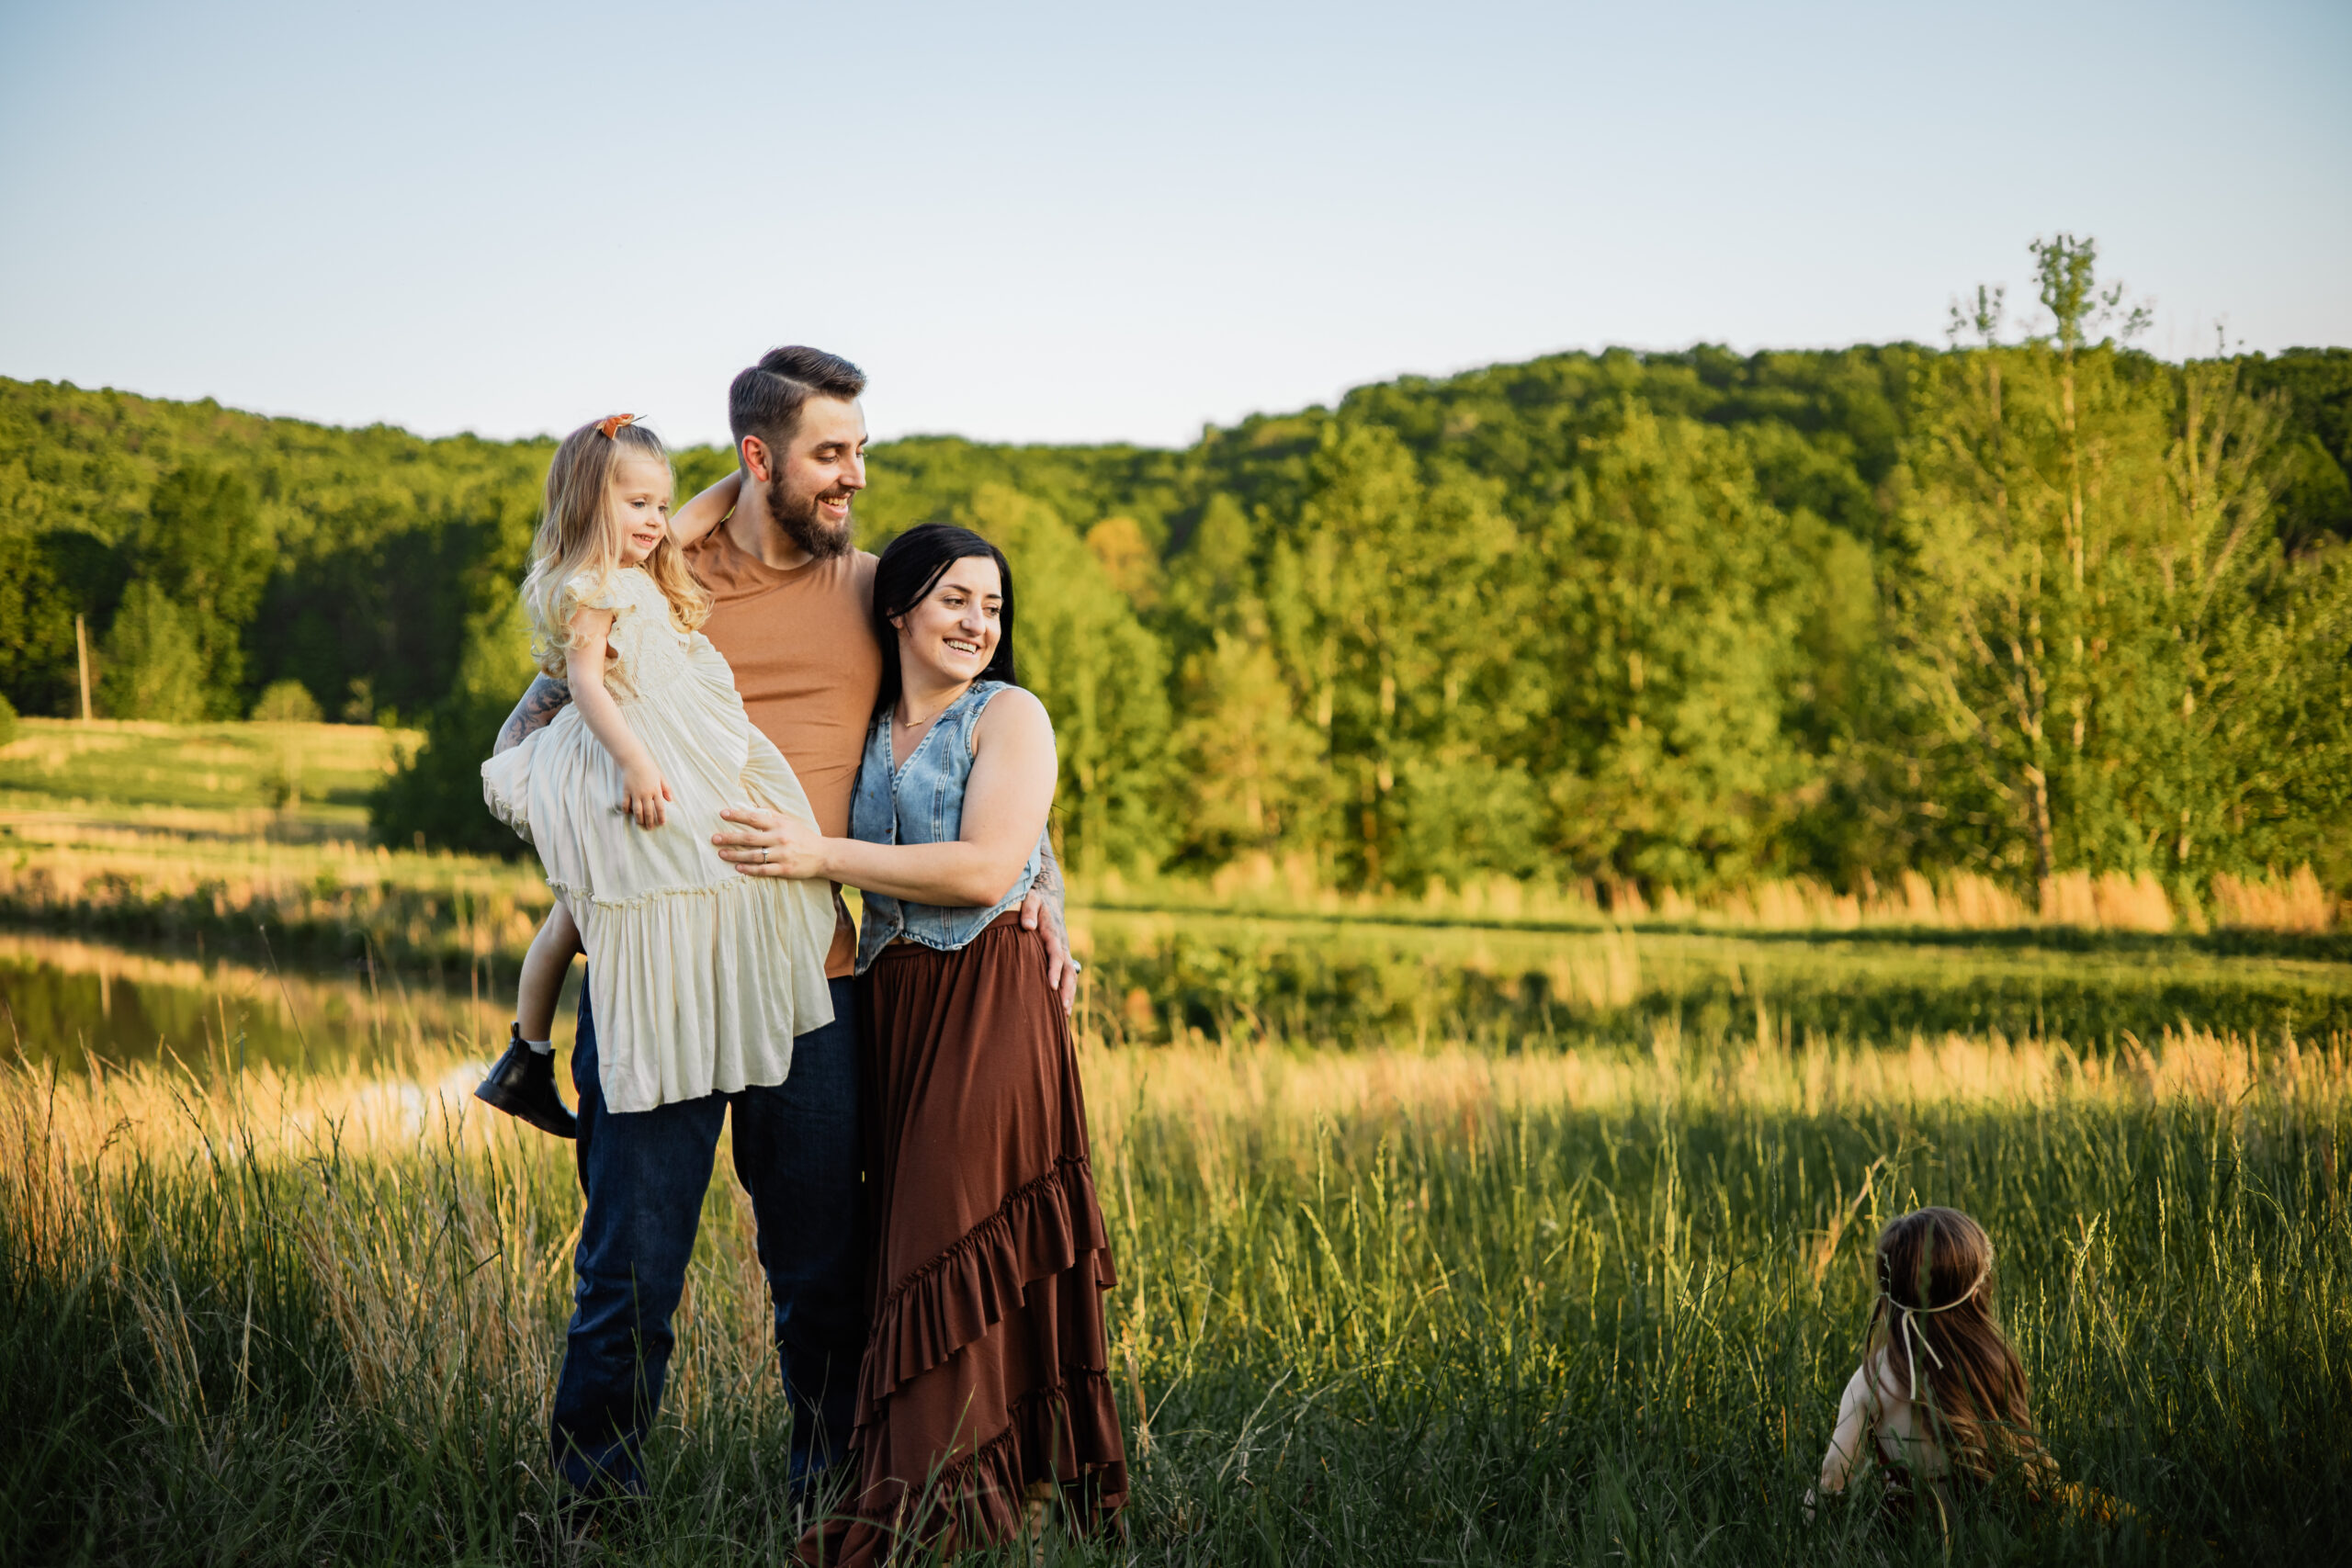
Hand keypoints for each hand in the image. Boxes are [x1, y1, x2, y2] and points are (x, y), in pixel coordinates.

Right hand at [622, 761, 672, 827]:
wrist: (634, 760)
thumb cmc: (649, 768)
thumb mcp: (661, 777)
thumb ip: (666, 788)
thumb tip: (670, 800)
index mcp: (656, 790)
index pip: (660, 807)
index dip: (661, 816)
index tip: (662, 823)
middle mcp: (646, 793)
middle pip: (648, 811)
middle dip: (650, 821)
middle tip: (650, 828)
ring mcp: (635, 793)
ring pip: (637, 810)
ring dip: (639, 819)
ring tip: (640, 824)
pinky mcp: (626, 791)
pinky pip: (626, 803)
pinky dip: (626, 810)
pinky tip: (628, 813)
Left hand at [714, 806, 829, 878]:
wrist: (823, 855)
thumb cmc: (803, 836)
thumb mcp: (789, 821)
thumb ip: (771, 815)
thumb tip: (752, 808)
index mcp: (779, 825)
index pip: (754, 818)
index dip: (737, 815)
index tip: (722, 814)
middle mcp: (779, 838)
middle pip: (749, 837)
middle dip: (730, 837)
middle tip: (714, 838)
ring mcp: (781, 855)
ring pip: (753, 855)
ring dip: (735, 855)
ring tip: (721, 854)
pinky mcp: (784, 869)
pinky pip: (763, 870)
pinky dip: (749, 869)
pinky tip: (738, 868)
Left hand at [1020, 886, 1077, 1012]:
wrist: (1049, 896)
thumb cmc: (1036, 899)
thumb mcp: (1031, 899)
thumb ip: (1029, 910)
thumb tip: (1028, 926)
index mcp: (1054, 934)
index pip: (1056, 955)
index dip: (1054, 970)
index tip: (1052, 986)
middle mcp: (1062, 945)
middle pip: (1068, 971)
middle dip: (1067, 990)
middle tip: (1062, 1009)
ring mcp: (1064, 951)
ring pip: (1071, 976)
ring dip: (1070, 994)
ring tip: (1065, 1014)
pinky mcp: (1062, 955)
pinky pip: (1067, 975)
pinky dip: (1067, 990)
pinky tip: (1062, 1007)